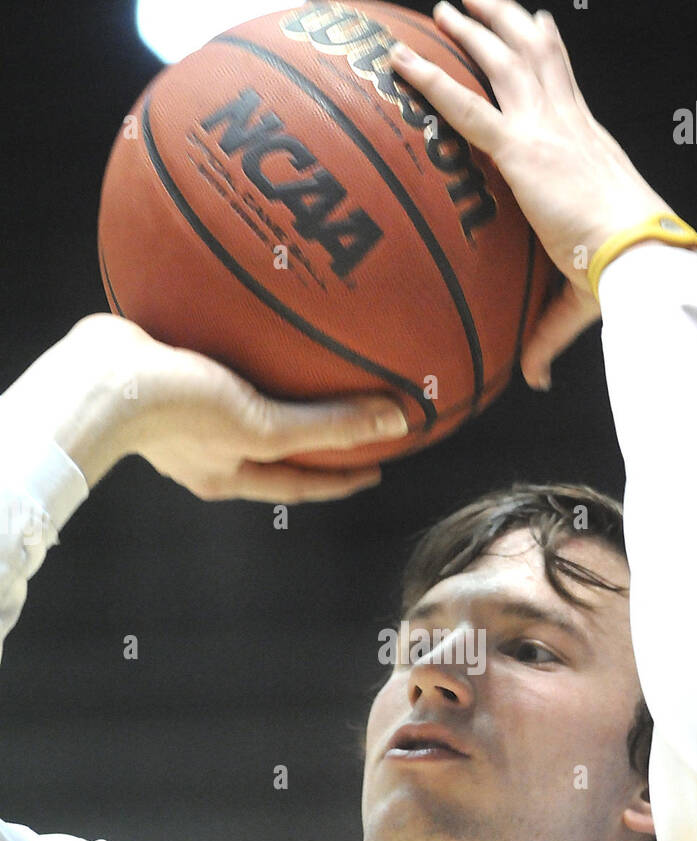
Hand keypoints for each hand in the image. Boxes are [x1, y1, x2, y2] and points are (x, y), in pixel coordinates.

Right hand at [2, 314, 407, 499]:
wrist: (96, 378)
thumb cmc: (176, 414)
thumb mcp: (263, 426)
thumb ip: (328, 426)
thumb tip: (398, 420)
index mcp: (229, 474)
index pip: (302, 482)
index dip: (341, 476)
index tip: (376, 465)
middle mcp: (209, 448)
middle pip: (276, 443)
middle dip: (314, 433)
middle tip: (354, 416)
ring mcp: (183, 409)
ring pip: (246, 396)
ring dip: (277, 380)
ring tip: (307, 356)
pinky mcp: (165, 366)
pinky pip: (217, 350)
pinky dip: (242, 334)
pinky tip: (256, 302)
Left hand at [389, 0, 673, 386]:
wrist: (640, 258)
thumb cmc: (622, 275)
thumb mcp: (578, 297)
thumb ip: (545, 332)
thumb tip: (531, 382)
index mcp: (589, 145)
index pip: (565, 84)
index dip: (549, 51)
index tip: (536, 29)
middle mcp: (571, 124)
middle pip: (536, 53)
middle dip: (506, 21)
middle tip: (475, 2)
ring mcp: (547, 130)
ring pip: (507, 58)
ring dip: (475, 27)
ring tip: (447, 6)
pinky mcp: (523, 150)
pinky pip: (467, 106)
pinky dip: (431, 81)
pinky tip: (401, 61)